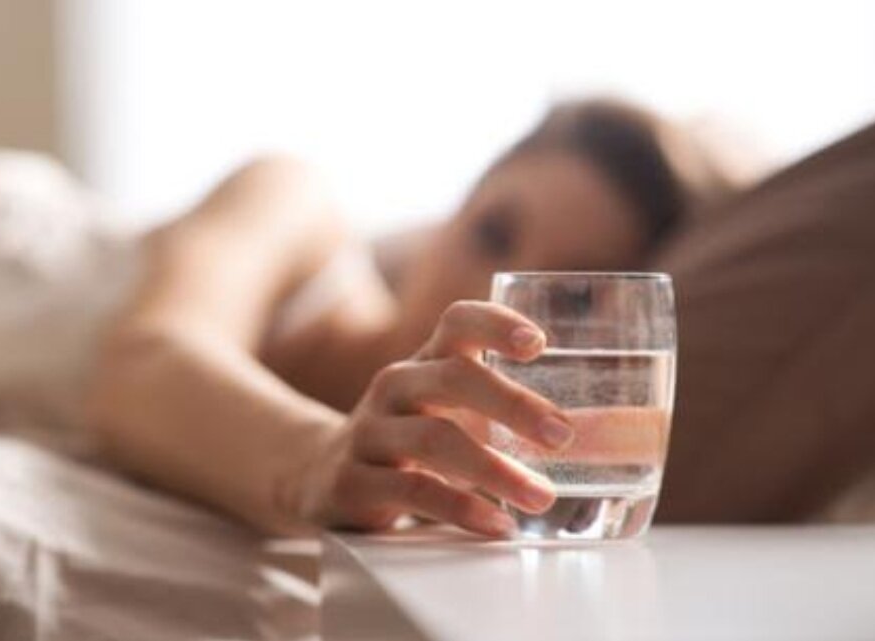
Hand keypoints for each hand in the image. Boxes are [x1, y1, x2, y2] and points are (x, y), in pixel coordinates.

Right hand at [296, 301, 572, 536]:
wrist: (319, 472)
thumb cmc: (410, 438)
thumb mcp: (446, 409)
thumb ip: (507, 410)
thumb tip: (613, 434)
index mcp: (426, 361)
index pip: (458, 321)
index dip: (497, 324)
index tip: (539, 344)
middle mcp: (396, 386)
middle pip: (451, 377)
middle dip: (512, 403)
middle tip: (563, 435)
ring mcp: (370, 432)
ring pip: (433, 439)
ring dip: (494, 469)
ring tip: (541, 495)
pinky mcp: (354, 481)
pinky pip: (411, 491)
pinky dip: (460, 508)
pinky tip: (496, 523)